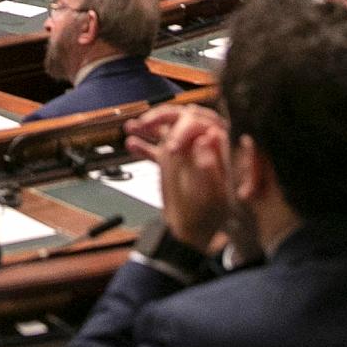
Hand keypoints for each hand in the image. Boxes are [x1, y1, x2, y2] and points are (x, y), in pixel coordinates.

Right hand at [128, 102, 232, 252]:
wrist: (191, 231)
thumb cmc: (207, 215)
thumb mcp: (213, 194)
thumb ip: (210, 166)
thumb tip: (207, 137)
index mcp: (215, 150)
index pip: (204, 122)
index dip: (187, 126)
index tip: (170, 146)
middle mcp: (199, 145)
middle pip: (184, 117)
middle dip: (165, 116)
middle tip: (146, 125)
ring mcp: (183, 152)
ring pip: (168, 127)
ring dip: (150, 123)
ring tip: (133, 126)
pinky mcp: (169, 161)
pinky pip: (155, 147)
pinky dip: (143, 144)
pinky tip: (131, 143)